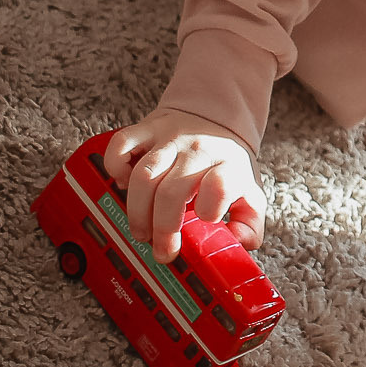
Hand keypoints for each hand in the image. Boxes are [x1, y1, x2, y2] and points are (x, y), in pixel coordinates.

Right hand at [105, 107, 265, 260]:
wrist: (217, 116)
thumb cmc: (226, 165)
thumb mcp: (250, 193)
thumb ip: (249, 225)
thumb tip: (236, 244)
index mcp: (228, 167)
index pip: (222, 185)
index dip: (211, 208)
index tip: (203, 222)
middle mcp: (198, 151)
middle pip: (172, 192)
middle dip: (163, 228)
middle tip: (162, 250)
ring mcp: (170, 138)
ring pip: (144, 175)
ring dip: (138, 210)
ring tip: (142, 231)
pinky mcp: (147, 128)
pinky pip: (121, 144)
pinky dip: (116, 168)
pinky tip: (125, 185)